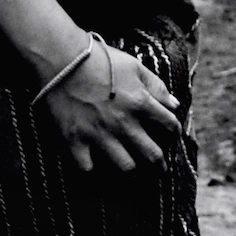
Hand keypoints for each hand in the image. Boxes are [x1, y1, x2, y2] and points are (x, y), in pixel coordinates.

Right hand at [40, 42, 179, 173]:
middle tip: (160, 169)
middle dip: (160, 165)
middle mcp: (124, 123)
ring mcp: (99, 134)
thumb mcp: (134, 66)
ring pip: (126, 167)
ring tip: (133, 176)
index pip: (169, 125)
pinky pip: (87, 167)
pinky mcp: (75, 140)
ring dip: (133, 173)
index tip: (172, 136)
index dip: (174, 132)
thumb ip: (156, 86)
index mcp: (140, 103)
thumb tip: (175, 105)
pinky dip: (92, 169)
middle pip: (152, 154)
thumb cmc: (99, 59)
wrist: (60, 59)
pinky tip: (94, 166)